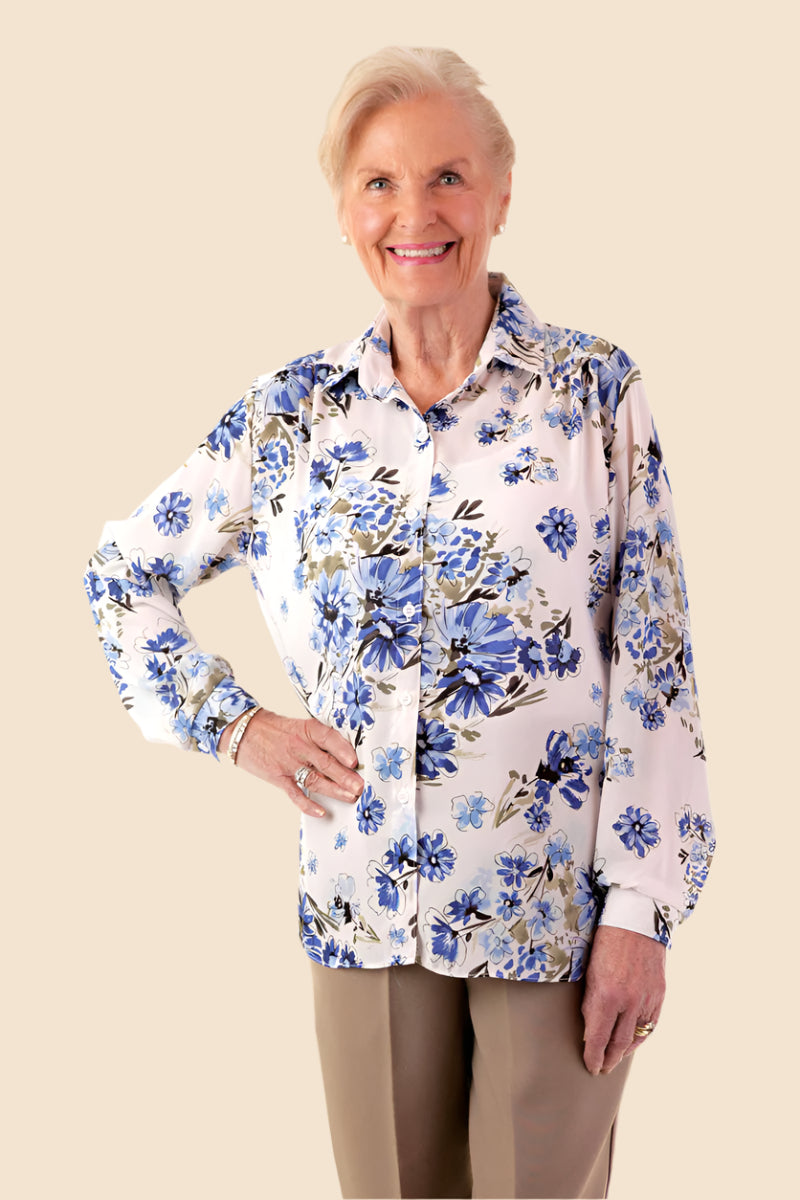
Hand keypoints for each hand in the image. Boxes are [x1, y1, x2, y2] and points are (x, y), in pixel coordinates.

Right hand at [218, 709, 363, 817]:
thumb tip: (344, 753)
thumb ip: (318, 738)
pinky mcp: (279, 778)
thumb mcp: (299, 725)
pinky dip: (308, 805)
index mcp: (307, 729)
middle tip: (360, 787)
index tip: (355, 761)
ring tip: (350, 797)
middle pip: (326, 763)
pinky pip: (295, 794)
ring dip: (334, 790)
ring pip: (315, 779)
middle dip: (346, 777)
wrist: (244, 731)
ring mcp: (288, 764)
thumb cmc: (274, 728)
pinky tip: (321, 811)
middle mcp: (299, 746)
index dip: (344, 750)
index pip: (329, 739)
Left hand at [581, 924, 665, 1075]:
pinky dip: (642, 1036)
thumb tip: (591, 1029)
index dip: (594, 1056)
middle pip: (619, 1042)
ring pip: (637, 1037)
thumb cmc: (606, 940)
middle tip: (602, 1068)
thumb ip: (591, 1003)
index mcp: (606, 996)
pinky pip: (651, 1024)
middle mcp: (629, 1002)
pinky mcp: (659, 994)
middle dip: (609, 1059)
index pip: (598, 1039)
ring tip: (616, 1058)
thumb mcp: (590, 972)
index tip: (591, 1066)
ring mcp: (646, 999)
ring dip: (625, 1051)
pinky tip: (634, 1041)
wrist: (636, 919)